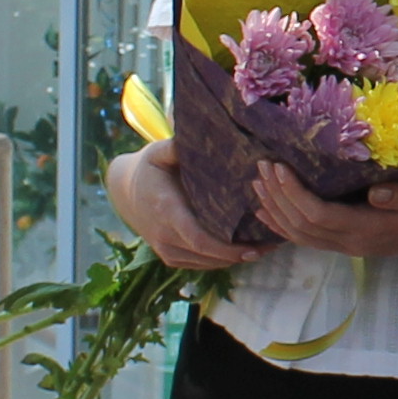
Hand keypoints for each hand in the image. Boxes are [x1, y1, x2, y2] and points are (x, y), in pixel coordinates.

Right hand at [108, 144, 254, 272]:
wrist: (125, 193)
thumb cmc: (149, 168)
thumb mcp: (158, 152)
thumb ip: (177, 146)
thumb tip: (202, 134)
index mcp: (166, 210)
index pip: (198, 238)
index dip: (227, 248)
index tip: (254, 247)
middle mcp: (165, 236)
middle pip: (208, 255)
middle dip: (241, 254)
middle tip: (272, 244)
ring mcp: (166, 250)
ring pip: (207, 263)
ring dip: (235, 259)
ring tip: (265, 247)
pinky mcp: (170, 258)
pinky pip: (201, 264)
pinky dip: (223, 260)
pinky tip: (244, 250)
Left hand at [253, 161, 397, 260]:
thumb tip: (374, 193)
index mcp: (369, 230)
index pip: (319, 215)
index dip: (293, 193)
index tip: (278, 166)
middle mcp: (353, 243)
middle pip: (301, 226)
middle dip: (277, 197)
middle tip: (260, 167)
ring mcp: (348, 246)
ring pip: (300, 236)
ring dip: (275, 210)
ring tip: (257, 183)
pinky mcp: (347, 243)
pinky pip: (307, 239)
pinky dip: (284, 225)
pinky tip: (268, 210)